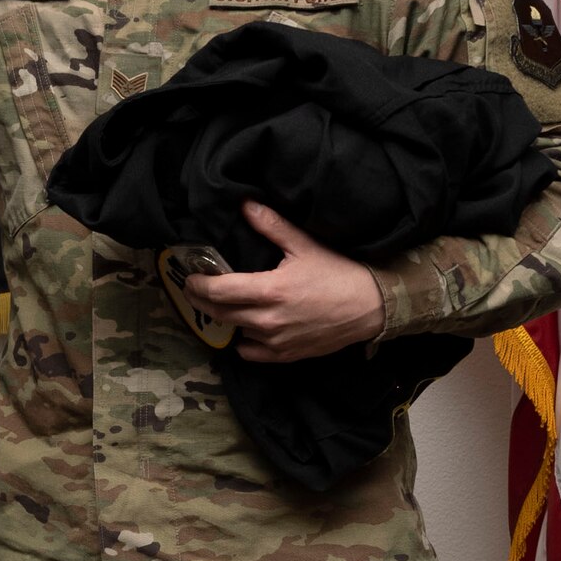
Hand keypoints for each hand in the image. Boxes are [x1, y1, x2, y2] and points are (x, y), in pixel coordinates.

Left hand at [182, 202, 386, 362]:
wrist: (371, 307)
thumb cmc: (338, 273)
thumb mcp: (304, 245)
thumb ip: (272, 226)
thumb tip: (246, 205)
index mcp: (269, 290)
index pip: (219, 291)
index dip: (198, 285)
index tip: (189, 277)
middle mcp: (268, 320)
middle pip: (219, 313)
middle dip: (201, 301)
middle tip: (194, 289)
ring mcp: (276, 341)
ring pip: (235, 331)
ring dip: (225, 318)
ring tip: (222, 303)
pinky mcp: (286, 355)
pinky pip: (251, 353)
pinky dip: (244, 340)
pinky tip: (246, 327)